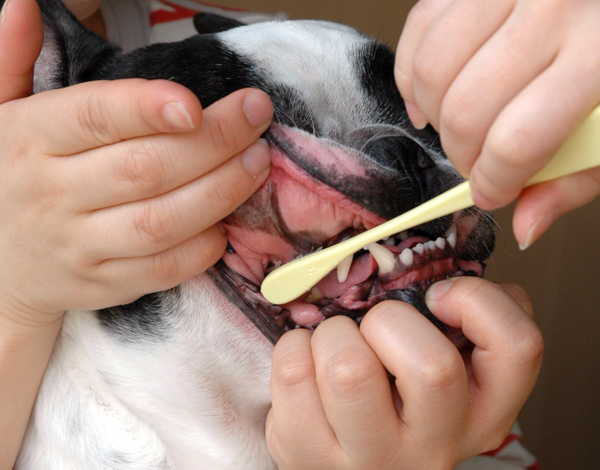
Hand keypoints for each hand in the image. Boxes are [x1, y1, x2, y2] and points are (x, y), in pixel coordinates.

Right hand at [0, 0, 272, 325]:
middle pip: (146, 168)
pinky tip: (227, 222)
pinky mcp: (103, 284)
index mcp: (31, 139)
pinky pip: (162, 270)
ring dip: (220, 192)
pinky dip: (202, 247)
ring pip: (161, 221)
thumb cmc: (13, 176)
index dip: (149, 107)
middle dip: (214, 142)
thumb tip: (23, 5)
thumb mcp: (2, 114)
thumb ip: (14, 60)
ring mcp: (78, 245)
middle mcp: (52, 194)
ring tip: (258, 163)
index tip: (198, 102)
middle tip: (256, 119)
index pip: (95, 117)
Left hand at [266, 278, 542, 469]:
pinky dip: (295, 347)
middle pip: (431, 366)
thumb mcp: (451, 363)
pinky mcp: (309, 455)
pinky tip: (307, 361)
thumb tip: (449, 269)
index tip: (437, 295)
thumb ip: (464, 318)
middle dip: (388, 319)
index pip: (518, 347)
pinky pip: (293, 372)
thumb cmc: (399, 399)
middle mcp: (435, 444)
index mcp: (482, 411)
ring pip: (349, 370)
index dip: (476, 301)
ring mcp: (370, 456)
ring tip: (335, 344)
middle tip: (372, 326)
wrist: (349, 463)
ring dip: (333, 335)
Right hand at [395, 0, 599, 247]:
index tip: (491, 192)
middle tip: (477, 163)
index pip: (517, 141)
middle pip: (464, 111)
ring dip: (433, 115)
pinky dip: (413, 72)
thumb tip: (525, 224)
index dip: (493, 182)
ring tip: (456, 125)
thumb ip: (575, 178)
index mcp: (599, 54)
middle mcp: (550, 7)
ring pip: (430, 70)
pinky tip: (433, 93)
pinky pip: (418, 27)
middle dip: (462, 155)